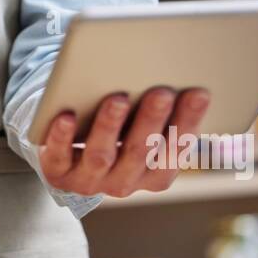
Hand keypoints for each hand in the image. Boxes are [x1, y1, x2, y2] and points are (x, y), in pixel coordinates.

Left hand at [37, 85, 211, 198]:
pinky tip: (67, 116)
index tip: (199, 92)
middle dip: (151, 120)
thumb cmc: (117, 131)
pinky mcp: (58, 173)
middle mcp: (125, 181)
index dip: (188, 122)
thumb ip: (161, 111)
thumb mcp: (141, 125)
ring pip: (102, 155)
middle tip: (161, 92)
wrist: (69, 157)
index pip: (176, 150)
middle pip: (141, 152)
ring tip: (118, 99)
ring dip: (111, 126)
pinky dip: (63, 137)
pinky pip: (60, 158)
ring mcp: (90, 180)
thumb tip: (183, 76)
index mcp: (154, 173)